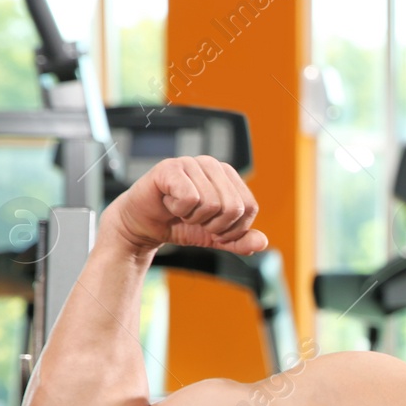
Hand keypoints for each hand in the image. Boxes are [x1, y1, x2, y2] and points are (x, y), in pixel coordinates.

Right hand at [105, 156, 267, 256]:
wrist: (143, 226)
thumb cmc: (180, 224)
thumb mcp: (215, 237)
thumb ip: (240, 241)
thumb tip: (262, 242)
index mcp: (228, 176)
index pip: (249, 207)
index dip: (233, 228)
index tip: (214, 228)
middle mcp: (212, 165)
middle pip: (233, 207)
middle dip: (214, 226)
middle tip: (196, 221)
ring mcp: (190, 163)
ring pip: (211, 204)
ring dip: (194, 218)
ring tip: (181, 210)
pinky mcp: (169, 168)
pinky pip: (190, 198)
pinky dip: (179, 210)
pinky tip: (170, 203)